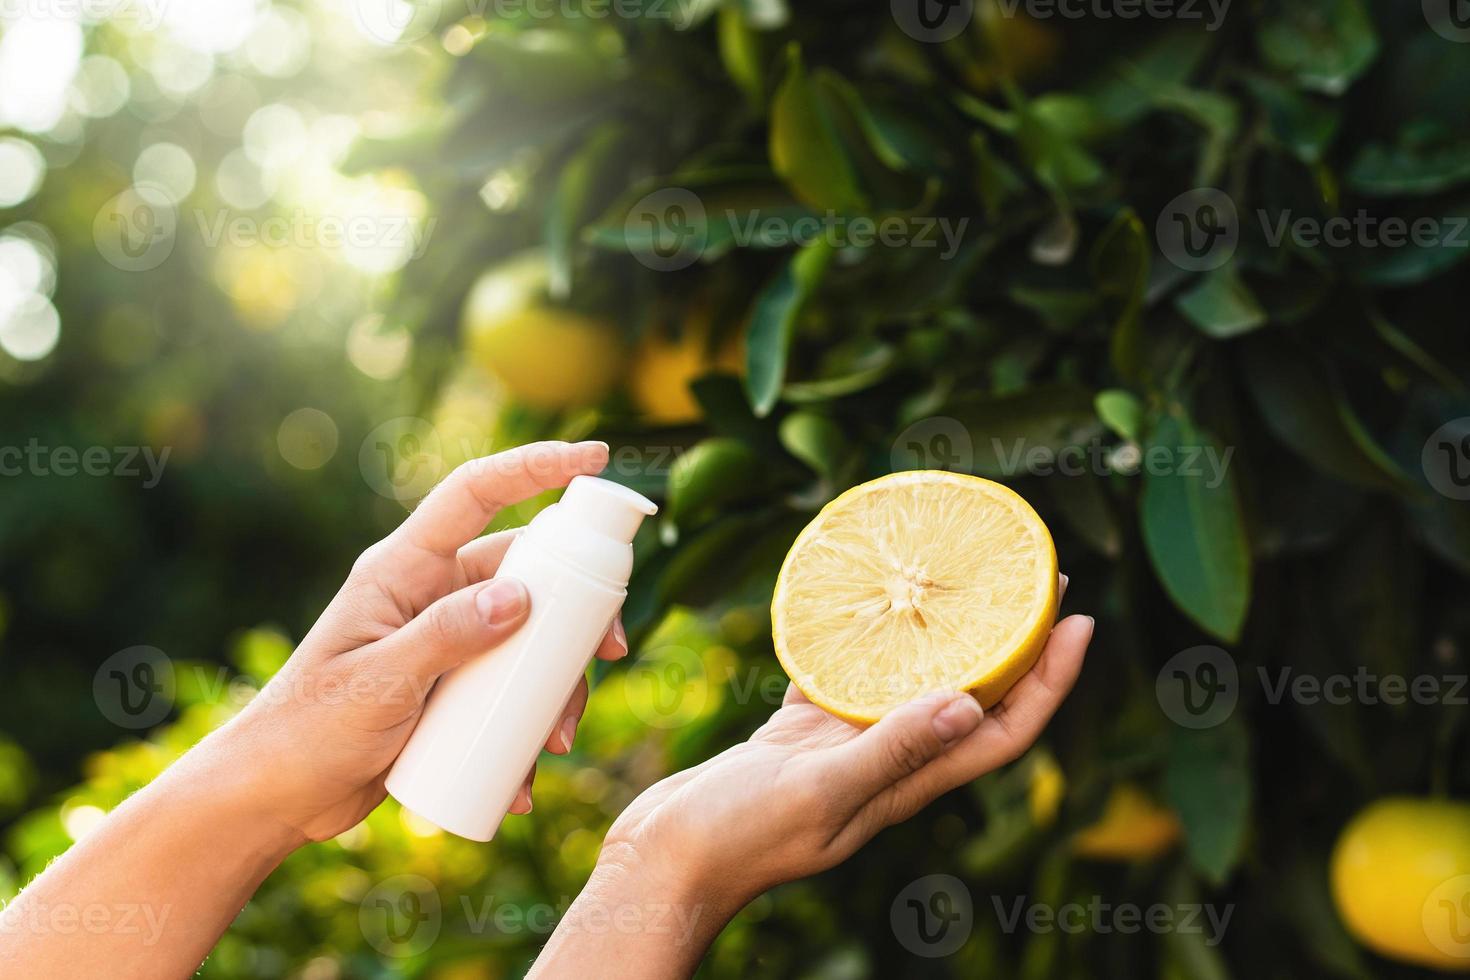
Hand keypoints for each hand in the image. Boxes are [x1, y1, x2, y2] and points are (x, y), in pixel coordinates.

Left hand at [204, 440, 625, 844]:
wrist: (278, 797)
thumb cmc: (307, 730)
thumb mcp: (378, 682)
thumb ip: (444, 635)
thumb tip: (521, 596)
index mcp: (403, 568)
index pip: (475, 493)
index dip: (535, 466)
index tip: (596, 457)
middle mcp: (432, 593)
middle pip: (528, 573)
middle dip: (577, 612)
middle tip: (611, 651)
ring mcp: (447, 641)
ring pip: (531, 639)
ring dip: (556, 686)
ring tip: (554, 742)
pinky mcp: (455, 688)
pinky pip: (513, 692)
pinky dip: (529, 729)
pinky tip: (524, 777)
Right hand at [600, 593, 1091, 910]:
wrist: (667, 859)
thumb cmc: (740, 838)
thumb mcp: (821, 790)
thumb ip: (890, 749)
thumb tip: (969, 703)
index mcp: (908, 784)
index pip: (1003, 731)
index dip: (1051, 681)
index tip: (1079, 621)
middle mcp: (890, 761)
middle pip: (974, 698)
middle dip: (1015, 645)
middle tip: (1038, 582)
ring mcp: (846, 745)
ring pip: (914, 681)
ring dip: (946, 636)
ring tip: (962, 581)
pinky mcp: (803, 732)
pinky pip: (847, 673)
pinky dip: (861, 638)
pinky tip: (857, 601)